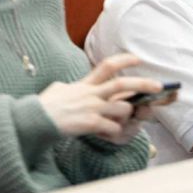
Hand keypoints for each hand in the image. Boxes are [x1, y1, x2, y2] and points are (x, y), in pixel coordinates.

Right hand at [39, 54, 161, 143]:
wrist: (32, 122)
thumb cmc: (43, 107)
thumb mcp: (56, 90)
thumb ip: (67, 87)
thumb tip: (66, 86)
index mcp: (84, 84)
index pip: (107, 66)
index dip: (124, 60)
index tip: (138, 59)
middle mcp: (90, 93)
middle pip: (122, 84)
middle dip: (143, 84)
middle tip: (159, 86)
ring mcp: (91, 108)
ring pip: (122, 108)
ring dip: (128, 114)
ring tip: (124, 120)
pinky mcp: (90, 123)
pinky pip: (113, 127)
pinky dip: (116, 131)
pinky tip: (110, 133)